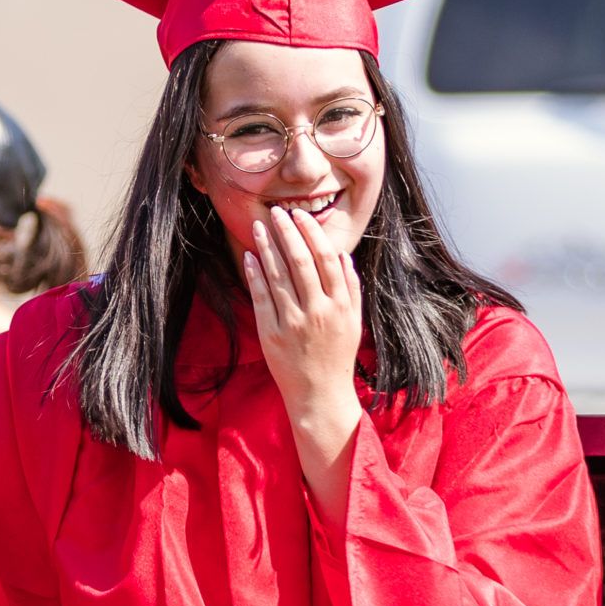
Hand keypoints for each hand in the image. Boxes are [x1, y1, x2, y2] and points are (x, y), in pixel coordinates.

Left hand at [242, 204, 362, 423]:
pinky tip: (250, 256)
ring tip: (259, 226)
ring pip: (279, 276)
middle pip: (300, 262)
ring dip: (267, 247)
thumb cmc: (337, 355)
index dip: (311, 233)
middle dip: (287, 232)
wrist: (320, 394)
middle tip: (277, 212)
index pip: (325, 258)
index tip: (300, 216)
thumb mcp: (354, 321)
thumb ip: (351, 287)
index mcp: (340, 305)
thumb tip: (341, 255)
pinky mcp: (271, 334)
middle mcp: (317, 311)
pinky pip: (262, 298)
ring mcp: (293, 323)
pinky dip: (256, 275)